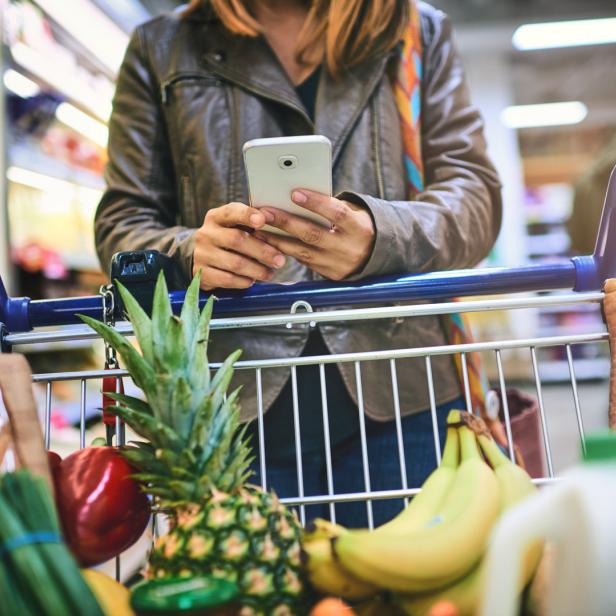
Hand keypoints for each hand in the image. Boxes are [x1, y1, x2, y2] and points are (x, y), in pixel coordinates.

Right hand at [193, 202, 285, 289]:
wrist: (200, 258)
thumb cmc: (226, 238)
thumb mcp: (232, 225)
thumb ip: (249, 223)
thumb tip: (277, 223)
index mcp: (216, 217)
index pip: (231, 212)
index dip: (247, 215)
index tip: (263, 220)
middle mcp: (206, 234)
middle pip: (236, 240)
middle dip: (262, 251)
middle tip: (280, 260)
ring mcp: (202, 254)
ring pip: (234, 263)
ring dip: (256, 270)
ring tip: (270, 274)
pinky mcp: (202, 274)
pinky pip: (227, 279)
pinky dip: (243, 281)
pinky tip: (252, 281)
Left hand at [254, 190, 374, 280]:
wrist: (376, 255)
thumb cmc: (358, 225)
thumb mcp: (354, 212)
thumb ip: (331, 207)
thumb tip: (296, 196)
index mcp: (359, 228)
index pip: (337, 213)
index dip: (316, 203)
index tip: (294, 193)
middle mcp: (349, 248)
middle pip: (313, 234)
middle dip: (286, 222)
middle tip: (264, 212)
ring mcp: (339, 264)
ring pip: (304, 253)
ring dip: (278, 240)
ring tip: (260, 230)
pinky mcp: (330, 275)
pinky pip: (305, 263)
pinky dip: (287, 252)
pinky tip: (272, 243)